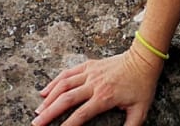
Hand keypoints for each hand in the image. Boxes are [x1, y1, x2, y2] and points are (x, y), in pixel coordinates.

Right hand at [34, 46, 162, 125]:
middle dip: (49, 113)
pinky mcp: (88, 65)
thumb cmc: (142, 86)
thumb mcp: (140, 111)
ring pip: (63, 85)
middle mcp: (93, 84)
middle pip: (66, 100)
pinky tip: (44, 91)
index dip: (67, 125)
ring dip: (48, 98)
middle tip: (36, 124)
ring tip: (38, 111)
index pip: (81, 114)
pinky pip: (67, 73)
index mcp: (105, 97)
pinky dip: (54, 82)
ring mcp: (89, 73)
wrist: (143, 59)